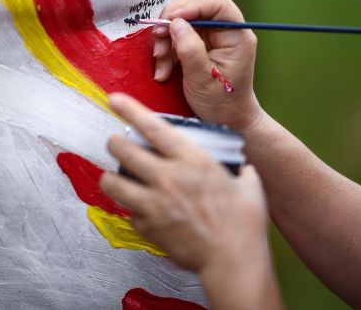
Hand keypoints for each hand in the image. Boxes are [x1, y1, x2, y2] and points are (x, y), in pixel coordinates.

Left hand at [99, 93, 268, 275]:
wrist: (234, 261)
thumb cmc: (244, 223)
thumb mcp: (249, 185)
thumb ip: (239, 170)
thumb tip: (241, 167)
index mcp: (192, 160)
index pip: (153, 127)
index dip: (130, 109)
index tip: (115, 99)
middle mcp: (168, 177)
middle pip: (122, 150)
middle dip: (114, 143)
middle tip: (116, 144)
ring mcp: (154, 203)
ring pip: (112, 182)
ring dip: (111, 177)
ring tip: (115, 177)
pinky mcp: (148, 227)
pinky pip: (130, 213)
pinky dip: (133, 211)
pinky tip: (143, 211)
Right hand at [152, 0, 264, 132]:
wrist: (226, 120)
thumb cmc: (221, 103)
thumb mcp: (202, 79)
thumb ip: (190, 49)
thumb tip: (176, 24)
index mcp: (237, 36)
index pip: (218, 4)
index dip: (193, 5)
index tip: (172, 19)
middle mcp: (225, 31)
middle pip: (196, 7)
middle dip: (173, 21)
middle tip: (158, 37)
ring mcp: (212, 37)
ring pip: (183, 21)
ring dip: (166, 38)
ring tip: (159, 61)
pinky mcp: (200, 45)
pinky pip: (178, 36)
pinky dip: (166, 50)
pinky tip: (163, 69)